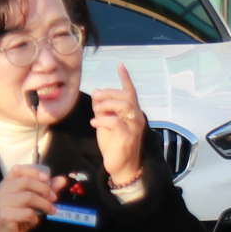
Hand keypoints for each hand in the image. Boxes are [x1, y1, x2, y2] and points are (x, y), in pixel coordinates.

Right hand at [0, 162, 60, 231]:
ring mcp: (2, 203)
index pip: (17, 169)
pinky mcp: (5, 216)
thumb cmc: (18, 216)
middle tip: (54, 198)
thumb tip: (62, 180)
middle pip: (26, 182)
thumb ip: (46, 189)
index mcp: (7, 184)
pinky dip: (35, 217)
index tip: (47, 178)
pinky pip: (27, 213)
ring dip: (44, 204)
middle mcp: (2, 191)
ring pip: (28, 197)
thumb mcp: (33, 201)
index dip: (34, 172)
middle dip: (44, 189)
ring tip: (50, 211)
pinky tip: (34, 221)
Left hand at [91, 68, 148, 186]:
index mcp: (132, 112)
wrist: (121, 166)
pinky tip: (94, 123)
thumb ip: (102, 109)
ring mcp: (134, 127)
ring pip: (124, 107)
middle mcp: (136, 117)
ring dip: (107, 105)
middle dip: (110, 93)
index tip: (120, 65)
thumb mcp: (105, 123)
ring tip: (96, 110)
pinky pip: (115, 123)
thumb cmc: (114, 144)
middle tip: (96, 95)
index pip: (130, 92)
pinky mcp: (127, 138)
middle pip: (127, 96)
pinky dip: (102, 120)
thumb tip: (97, 94)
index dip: (125, 78)